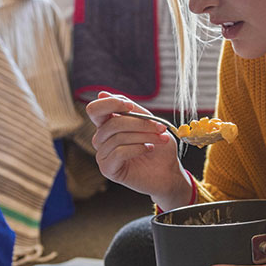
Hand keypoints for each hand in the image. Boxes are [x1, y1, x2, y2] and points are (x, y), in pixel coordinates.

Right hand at [86, 92, 191, 208]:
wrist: (169, 172)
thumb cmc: (160, 147)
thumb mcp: (150, 122)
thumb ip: (131, 109)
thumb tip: (102, 93)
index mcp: (108, 124)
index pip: (95, 109)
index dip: (110, 104)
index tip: (131, 107)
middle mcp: (102, 139)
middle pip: (111, 123)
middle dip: (139, 124)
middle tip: (160, 127)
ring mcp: (103, 154)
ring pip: (117, 137)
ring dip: (143, 136)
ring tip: (160, 140)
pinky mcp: (108, 169)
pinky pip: (118, 152)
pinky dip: (137, 148)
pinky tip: (148, 150)